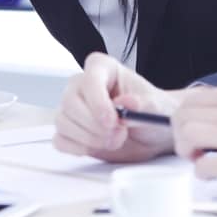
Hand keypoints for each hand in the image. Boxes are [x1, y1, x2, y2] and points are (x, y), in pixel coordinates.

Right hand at [53, 52, 180, 162]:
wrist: (154, 133)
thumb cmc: (154, 111)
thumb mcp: (155, 106)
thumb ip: (142, 104)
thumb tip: (126, 104)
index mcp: (102, 68)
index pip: (90, 78)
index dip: (98, 101)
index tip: (112, 120)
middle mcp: (82, 85)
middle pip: (70, 102)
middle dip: (94, 125)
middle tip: (119, 134)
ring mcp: (73, 108)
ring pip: (63, 122)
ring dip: (90, 138)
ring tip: (116, 140)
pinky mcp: (70, 130)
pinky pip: (60, 139)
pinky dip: (79, 148)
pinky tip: (99, 146)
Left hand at [172, 81, 216, 195]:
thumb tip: (209, 118)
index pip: (192, 98)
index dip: (184, 118)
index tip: (191, 133)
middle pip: (183, 115)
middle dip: (180, 136)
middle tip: (193, 150)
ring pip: (187, 135)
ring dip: (187, 152)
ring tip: (202, 160)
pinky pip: (205, 166)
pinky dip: (202, 172)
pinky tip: (216, 174)